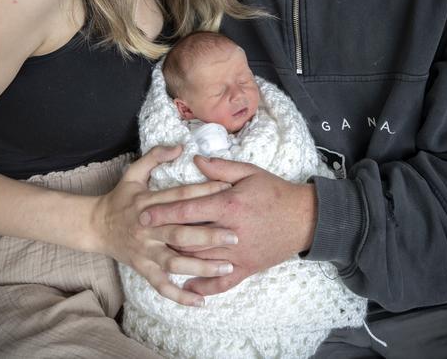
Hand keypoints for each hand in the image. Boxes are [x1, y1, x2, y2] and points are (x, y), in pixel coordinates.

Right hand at [91, 146, 238, 305]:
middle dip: (209, 235)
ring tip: (227, 267)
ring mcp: (145, 251)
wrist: (94, 225)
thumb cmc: (120, 198)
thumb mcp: (133, 172)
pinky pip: (162, 285)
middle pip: (180, 233)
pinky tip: (200, 300)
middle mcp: (148, 228)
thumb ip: (155, 156)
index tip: (228, 189)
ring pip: (175, 262)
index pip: (180, 197)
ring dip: (201, 266)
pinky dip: (180, 295)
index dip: (203, 191)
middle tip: (236, 236)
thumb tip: (179, 146)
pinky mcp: (142, 269)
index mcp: (148, 202)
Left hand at [139, 156, 317, 295]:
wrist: (304, 218)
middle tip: (142, 235)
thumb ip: (220, 168)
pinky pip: (223, 281)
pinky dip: (204, 285)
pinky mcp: (247, 268)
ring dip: (178, 259)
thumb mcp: (249, 172)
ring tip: (157, 255)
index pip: (189, 209)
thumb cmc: (274, 192)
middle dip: (163, 236)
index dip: (164, 211)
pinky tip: (188, 286)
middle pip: (189, 237)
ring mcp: (238, 253)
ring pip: (201, 260)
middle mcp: (230, 232)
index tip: (144, 213)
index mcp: (229, 205)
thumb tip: (195, 160)